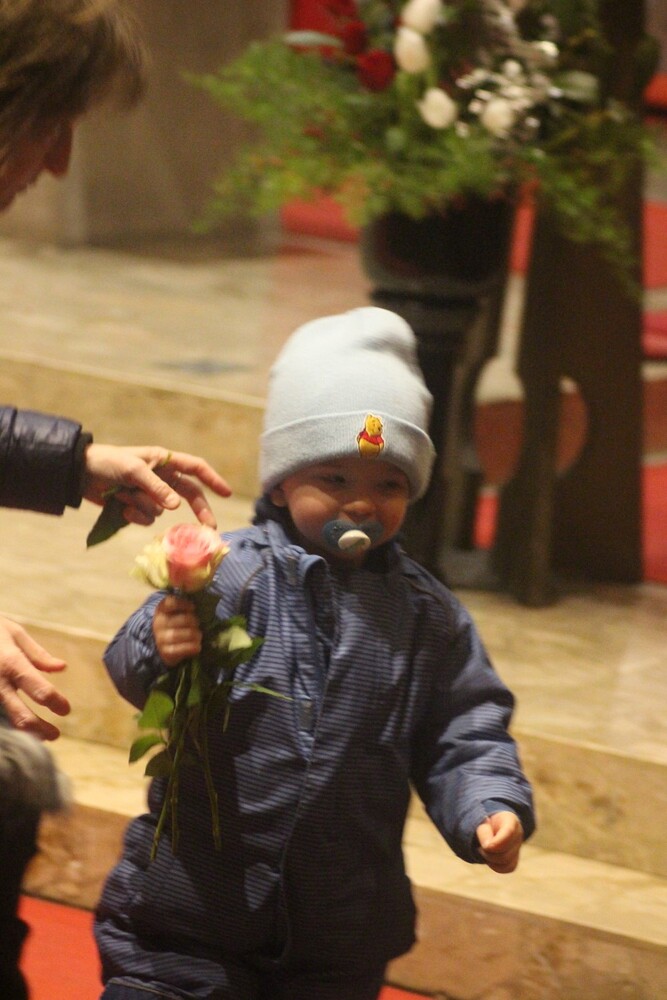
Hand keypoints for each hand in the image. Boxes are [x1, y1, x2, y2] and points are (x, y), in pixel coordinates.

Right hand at [0, 616, 70, 740]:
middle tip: (55, 735)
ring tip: (38, 737)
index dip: (57, 703)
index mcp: (12, 663)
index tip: (65, 710)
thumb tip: (61, 668)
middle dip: (41, 731)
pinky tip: (16, 730)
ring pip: (4, 723)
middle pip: (21, 717)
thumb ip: (37, 655)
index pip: (41, 691)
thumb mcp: (14, 633)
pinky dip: (6, 727)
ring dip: (23, 733)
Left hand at [82, 444, 231, 527]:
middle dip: (198, 510)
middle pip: (188, 495)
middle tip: (209, 528)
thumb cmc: (108, 462)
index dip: (212, 479)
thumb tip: (177, 506)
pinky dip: (135, 515)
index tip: (227, 493)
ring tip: (124, 496)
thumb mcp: (133, 471)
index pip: (195, 468)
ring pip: (162, 510)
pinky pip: (146, 518)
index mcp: (164, 461)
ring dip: (144, 506)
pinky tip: (120, 507)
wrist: (79, 473)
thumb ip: (157, 488)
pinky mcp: (136, 507)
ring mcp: (149, 493)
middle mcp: (161, 477)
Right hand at [153, 595, 201, 666]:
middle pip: (183, 619)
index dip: (184, 604)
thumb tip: (203, 602)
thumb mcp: (175, 611)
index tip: (193, 608)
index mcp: (162, 609)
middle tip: (198, 624)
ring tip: (199, 635)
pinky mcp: (165, 651)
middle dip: (194, 622)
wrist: (161, 643)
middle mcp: (159, 623)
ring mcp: (161, 638)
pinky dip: (192, 647)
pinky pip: (180, 649)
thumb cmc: (174, 623)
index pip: (171, 603)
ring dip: (194, 635)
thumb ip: (185, 606)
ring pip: (181, 634)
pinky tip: (198, 646)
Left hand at [476, 811, 523, 872]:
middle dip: (489, 853)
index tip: (486, 846)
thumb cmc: (485, 822)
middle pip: (506, 852)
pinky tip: (488, 858)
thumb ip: (484, 831)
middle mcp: (518, 834)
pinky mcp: (514, 859)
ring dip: (490, 859)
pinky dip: (494, 865)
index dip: (496, 843)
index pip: (509, 833)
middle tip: (480, 847)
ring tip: (482, 850)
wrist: (489, 825)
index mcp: (511, 820)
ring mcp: (517, 847)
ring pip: (506, 862)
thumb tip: (487, 846)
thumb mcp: (482, 822)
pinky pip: (506, 868)